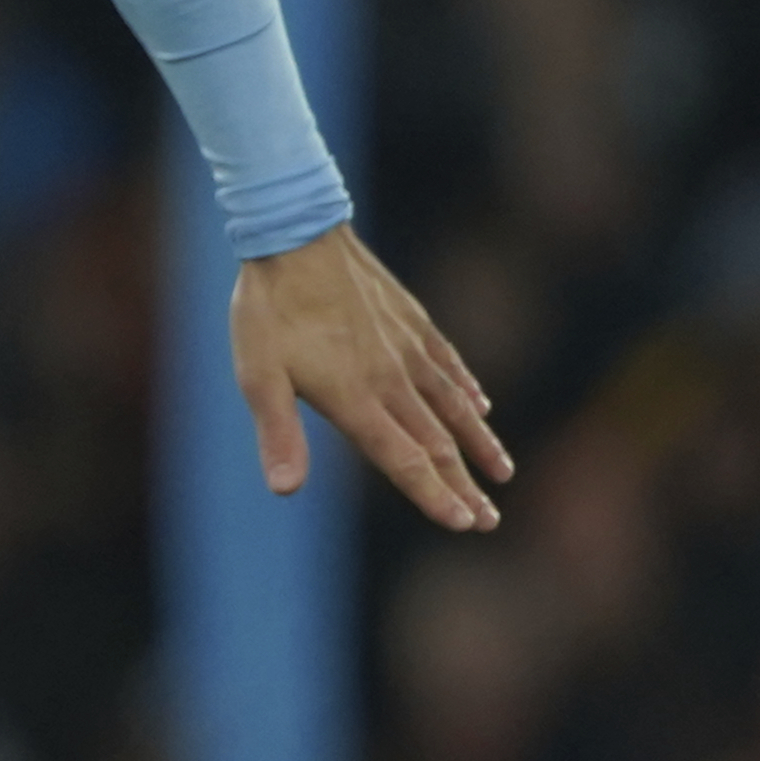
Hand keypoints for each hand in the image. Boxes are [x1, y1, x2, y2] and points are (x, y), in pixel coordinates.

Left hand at [230, 223, 513, 530]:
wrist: (298, 236)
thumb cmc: (269, 310)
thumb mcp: (257, 376)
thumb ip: (278, 434)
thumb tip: (284, 490)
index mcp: (357, 399)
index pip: (404, 460)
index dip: (434, 495)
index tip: (464, 524)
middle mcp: (392, 379)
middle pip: (436, 443)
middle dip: (464, 485)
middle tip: (490, 523)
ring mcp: (408, 348)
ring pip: (453, 406)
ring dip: (478, 443)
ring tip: (502, 473)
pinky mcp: (412, 321)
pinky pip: (448, 364)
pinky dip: (467, 390)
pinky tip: (481, 406)